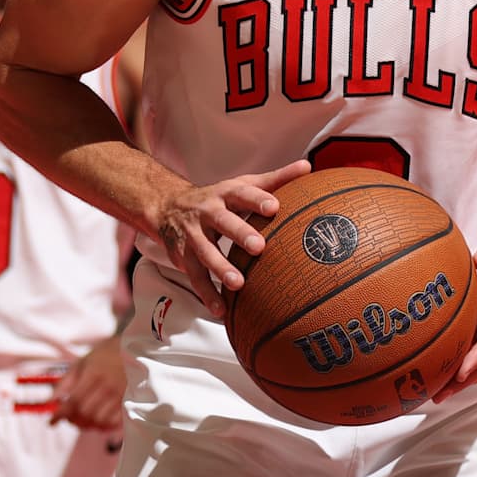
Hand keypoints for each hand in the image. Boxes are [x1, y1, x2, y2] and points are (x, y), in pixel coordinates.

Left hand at [51, 336, 126, 431]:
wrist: (133, 351)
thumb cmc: (104, 356)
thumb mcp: (81, 363)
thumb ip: (65, 382)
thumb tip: (50, 401)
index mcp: (93, 374)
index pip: (73, 401)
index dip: (61, 414)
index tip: (52, 421)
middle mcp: (107, 386)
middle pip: (85, 413)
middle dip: (73, 419)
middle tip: (68, 417)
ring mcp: (119, 396)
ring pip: (98, 420)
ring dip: (87, 424)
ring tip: (82, 419)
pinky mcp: (129, 403)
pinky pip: (113, 423)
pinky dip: (102, 426)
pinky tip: (97, 420)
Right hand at [154, 159, 310, 317]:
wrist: (168, 207)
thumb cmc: (218, 199)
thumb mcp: (242, 184)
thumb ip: (275, 179)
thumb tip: (308, 166)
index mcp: (225, 193)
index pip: (241, 193)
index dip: (257, 199)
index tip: (274, 206)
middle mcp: (207, 212)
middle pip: (222, 221)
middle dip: (239, 233)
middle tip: (258, 246)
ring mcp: (194, 235)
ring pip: (205, 251)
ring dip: (220, 267)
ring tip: (238, 283)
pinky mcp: (184, 257)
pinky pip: (195, 277)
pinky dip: (206, 294)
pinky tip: (220, 309)